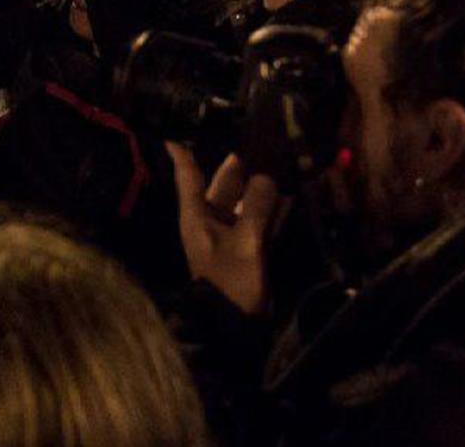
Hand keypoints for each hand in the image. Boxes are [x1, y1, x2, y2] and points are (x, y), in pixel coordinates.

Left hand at [167, 145, 282, 314]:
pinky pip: (260, 222)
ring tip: (281, 160)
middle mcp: (211, 222)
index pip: (189, 178)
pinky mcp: (249, 250)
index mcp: (197, 217)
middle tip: (259, 139)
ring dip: (261, 187)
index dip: (184, 157)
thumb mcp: (246, 243)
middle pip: (224, 186)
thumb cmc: (232, 281)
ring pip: (245, 203)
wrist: (236, 327)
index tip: (174, 137)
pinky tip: (291, 194)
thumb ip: (256, 208)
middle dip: (240, 166)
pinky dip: (272, 209)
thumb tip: (266, 176)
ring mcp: (230, 236)